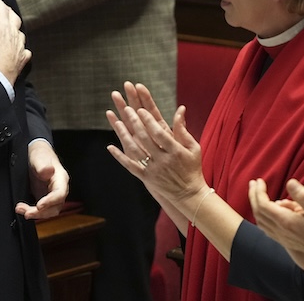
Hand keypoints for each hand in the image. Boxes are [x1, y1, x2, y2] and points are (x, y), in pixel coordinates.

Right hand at [0, 0, 29, 83]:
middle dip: (9, 11)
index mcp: (3, 24)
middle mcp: (14, 32)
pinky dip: (21, 47)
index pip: (1, 7)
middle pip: (14, 17)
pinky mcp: (22, 57)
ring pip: (20, 33)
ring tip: (12, 28)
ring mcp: (20, 45)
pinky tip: (19, 48)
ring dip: (16, 28)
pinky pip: (24, 50)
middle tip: (4, 9)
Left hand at [16, 139, 68, 219]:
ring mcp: (52, 195)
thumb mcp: (40, 157)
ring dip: (36, 214)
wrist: (37, 154)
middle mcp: (58, 189)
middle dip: (41, 212)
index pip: (60, 194)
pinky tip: (23, 209)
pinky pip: (41, 210)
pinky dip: (32, 211)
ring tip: (21, 210)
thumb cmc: (41, 154)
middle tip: (27, 213)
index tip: (39, 205)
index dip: (50, 201)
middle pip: (55, 207)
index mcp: (61, 179)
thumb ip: (43, 166)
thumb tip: (48, 171)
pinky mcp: (44, 198)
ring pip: (48, 211)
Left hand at [106, 83, 207, 211]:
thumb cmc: (192, 168)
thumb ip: (183, 129)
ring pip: (135, 151)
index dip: (149, 121)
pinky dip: (119, 157)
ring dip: (124, 135)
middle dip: (135, 122)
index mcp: (175, 151)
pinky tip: (110, 147)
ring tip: (117, 122)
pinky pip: (130, 166)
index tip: (141, 109)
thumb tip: (180, 108)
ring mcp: (153, 170)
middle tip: (127, 109)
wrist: (189, 194)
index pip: (159, 133)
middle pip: (145, 139)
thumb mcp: (193, 148)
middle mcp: (163, 161)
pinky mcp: (146, 178)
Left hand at [247, 178, 303, 274]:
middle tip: (254, 183)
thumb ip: (302, 196)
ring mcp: (280, 237)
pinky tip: (265, 213)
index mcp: (284, 220)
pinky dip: (261, 217)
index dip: (259, 191)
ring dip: (255, 205)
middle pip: (258, 211)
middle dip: (253, 195)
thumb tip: (290, 182)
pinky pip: (265, 228)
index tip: (260, 180)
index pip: (262, 204)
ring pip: (260, 220)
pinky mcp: (284, 241)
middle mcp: (279, 230)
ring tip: (257, 194)